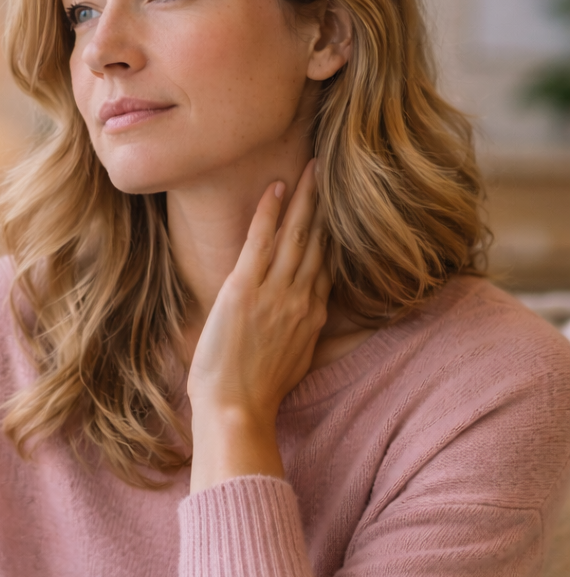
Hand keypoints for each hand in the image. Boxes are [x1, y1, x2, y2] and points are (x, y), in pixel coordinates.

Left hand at [187, 159, 329, 492]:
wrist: (236, 410)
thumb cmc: (255, 394)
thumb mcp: (295, 364)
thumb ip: (307, 338)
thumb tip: (316, 326)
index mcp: (313, 316)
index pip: (327, 264)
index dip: (334, 232)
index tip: (340, 206)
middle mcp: (302, 299)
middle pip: (320, 241)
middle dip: (327, 203)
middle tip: (334, 168)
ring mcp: (276, 292)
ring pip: (297, 234)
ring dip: (305, 197)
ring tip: (313, 166)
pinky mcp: (246, 289)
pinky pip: (262, 241)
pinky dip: (270, 212)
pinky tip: (276, 187)